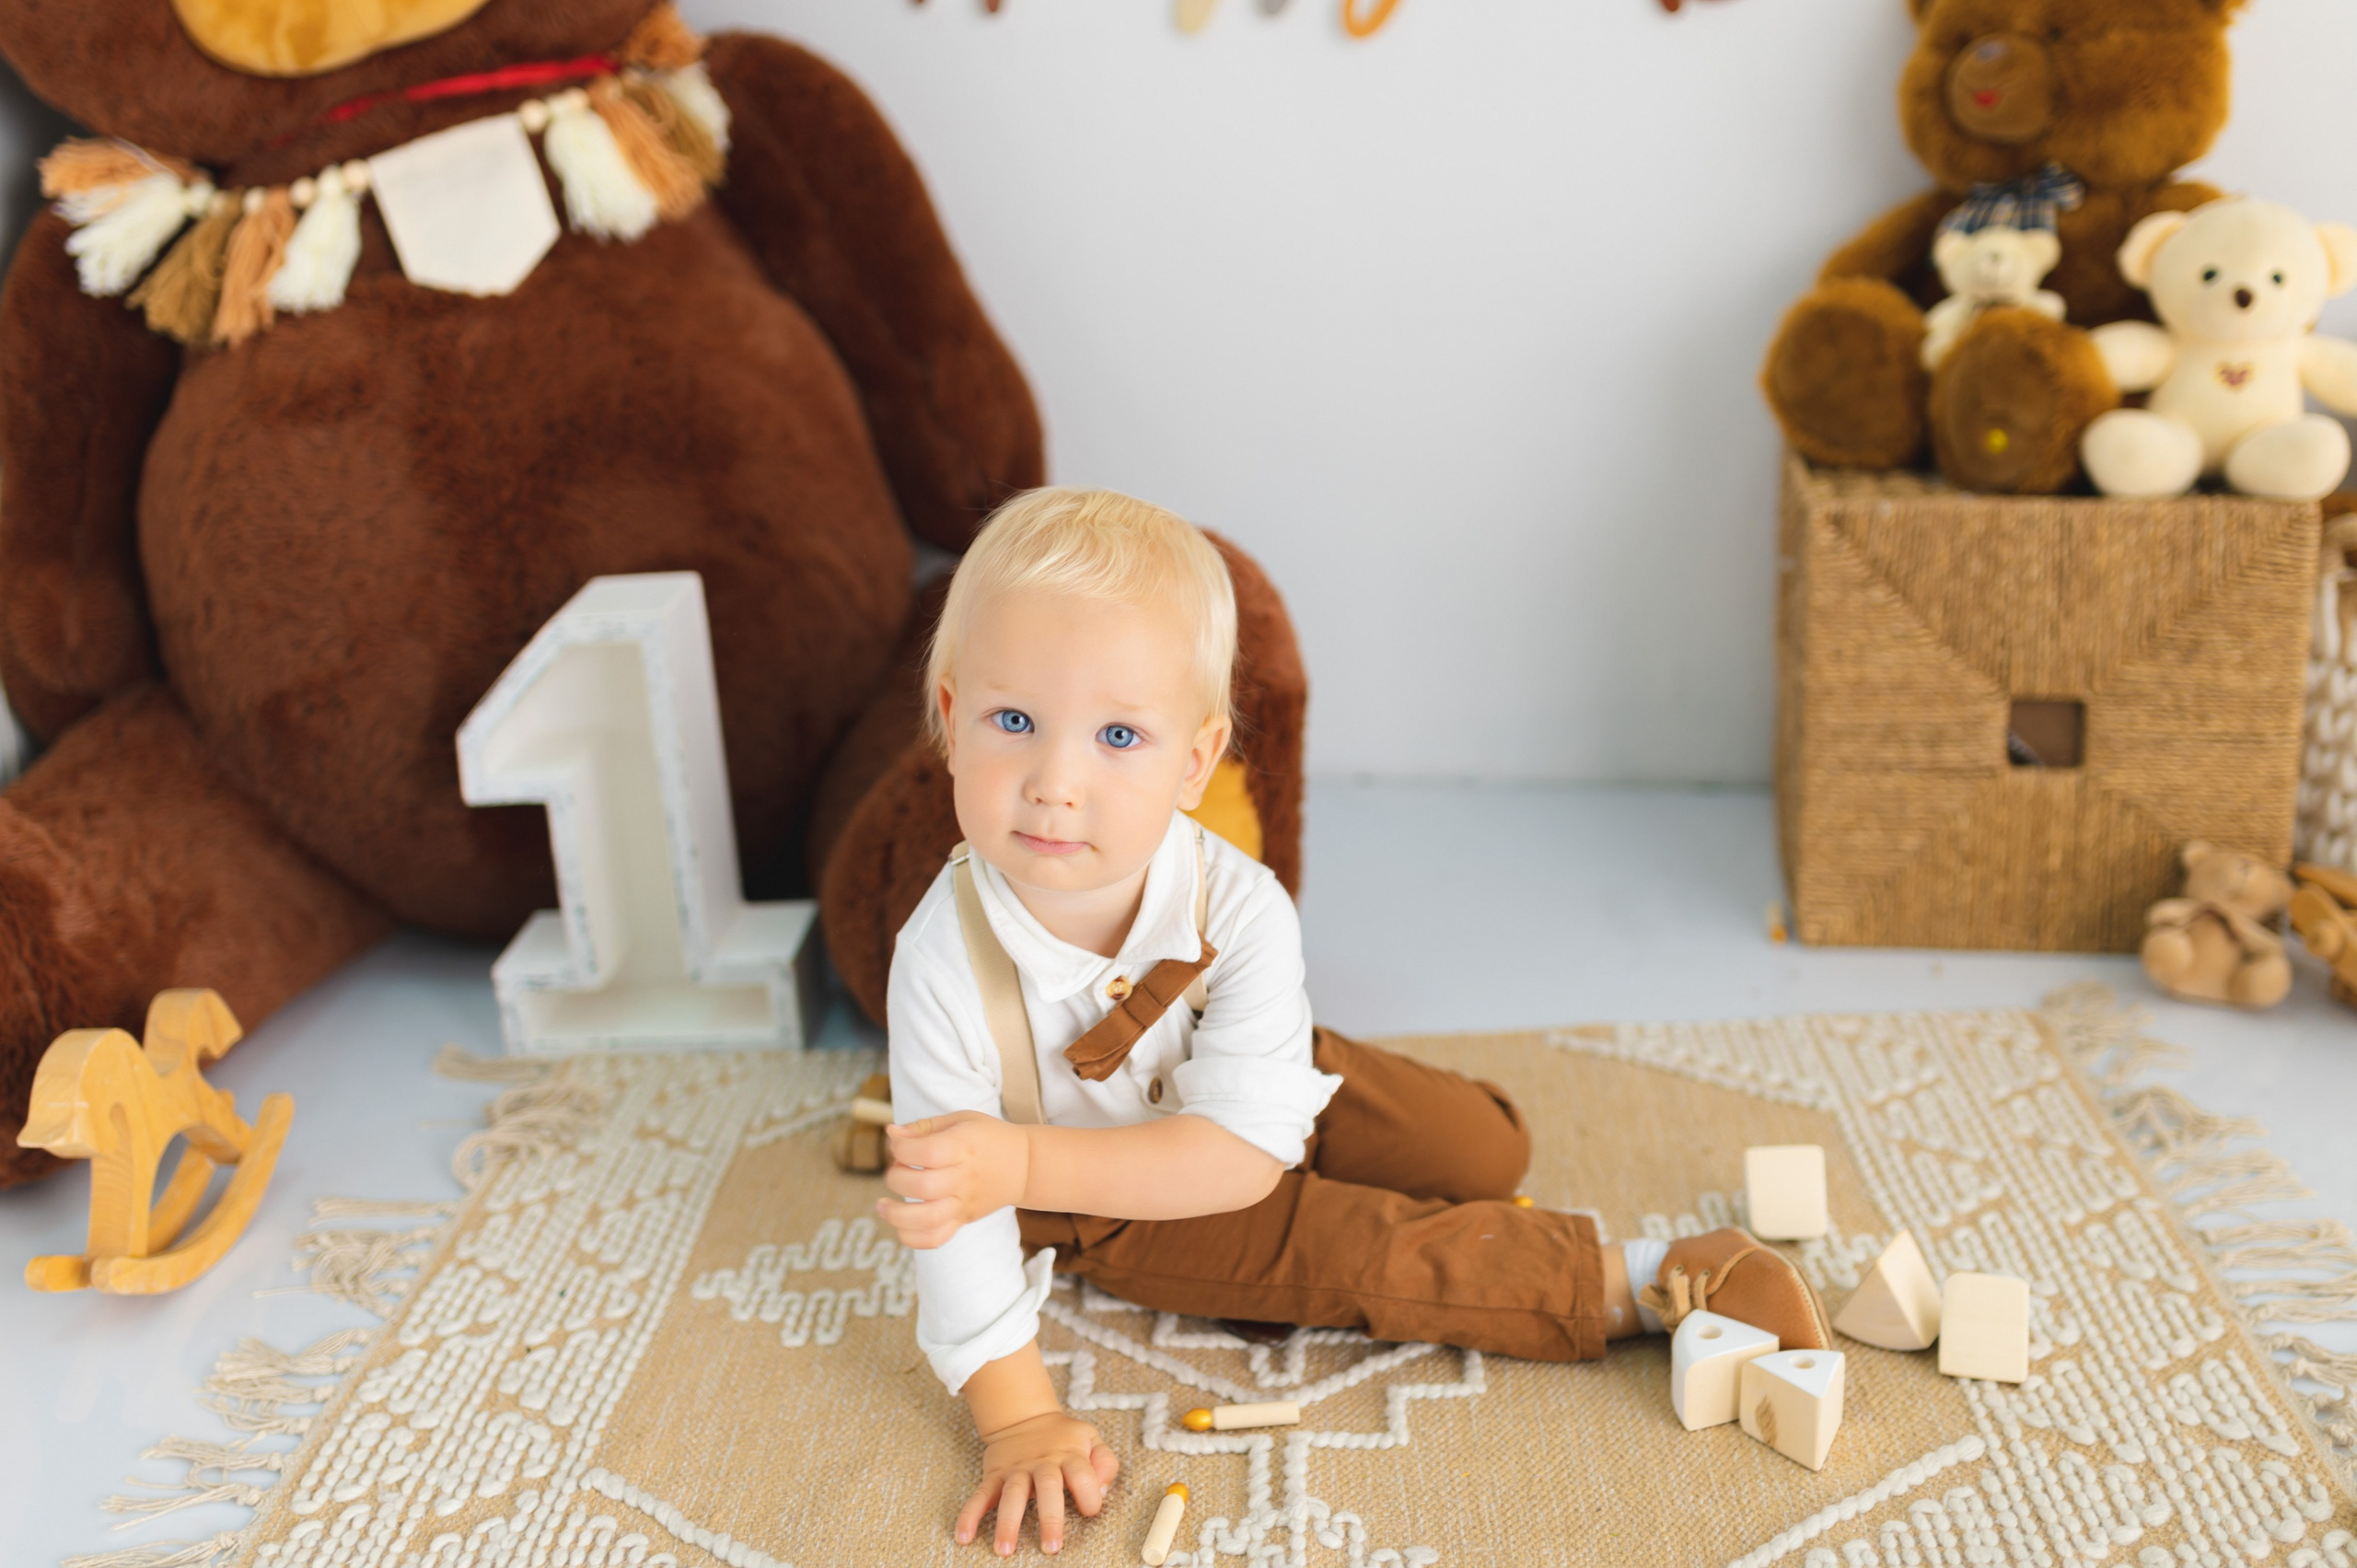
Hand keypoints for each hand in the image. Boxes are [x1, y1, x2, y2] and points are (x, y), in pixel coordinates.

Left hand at [878, 1110, 1029, 1249]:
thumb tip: (891, 1133)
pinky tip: (900, 1225)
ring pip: (927, 1219)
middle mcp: (964, 1178)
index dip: (901, 1148)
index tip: (898, 1145)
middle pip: (923, 1187)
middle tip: (897, 1168)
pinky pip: (935, 1239)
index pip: (926, 1152)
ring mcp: (964, 1203)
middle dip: (897, 1178)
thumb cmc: (989, 1137)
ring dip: (896, 1215)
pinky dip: (912, 1238)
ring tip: (883, 1205)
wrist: (1025, 1166)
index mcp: (964, 1147)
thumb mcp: (961, 1120)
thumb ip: (924, 1127)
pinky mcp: (963, 1220)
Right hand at [958, 1410, 1118, 1555]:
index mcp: (1069, 1455)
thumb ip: (1105, 1462)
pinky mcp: (994, 1474)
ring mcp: (1016, 1469)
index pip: (1083, 1476)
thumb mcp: (1091, 1439)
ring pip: (1011, 1496)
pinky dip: (970, 1515)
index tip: (1089, 1511)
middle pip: (1047, 1488)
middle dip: (1049, 1519)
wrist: (1025, 1416)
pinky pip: (980, 1495)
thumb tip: (1101, 1490)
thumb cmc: (1064, 1438)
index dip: (1089, 1495)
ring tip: (1004, 1550)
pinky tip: (964, 1536)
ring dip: (1007, 1523)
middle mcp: (1042, 1463)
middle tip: (1051, 1548)